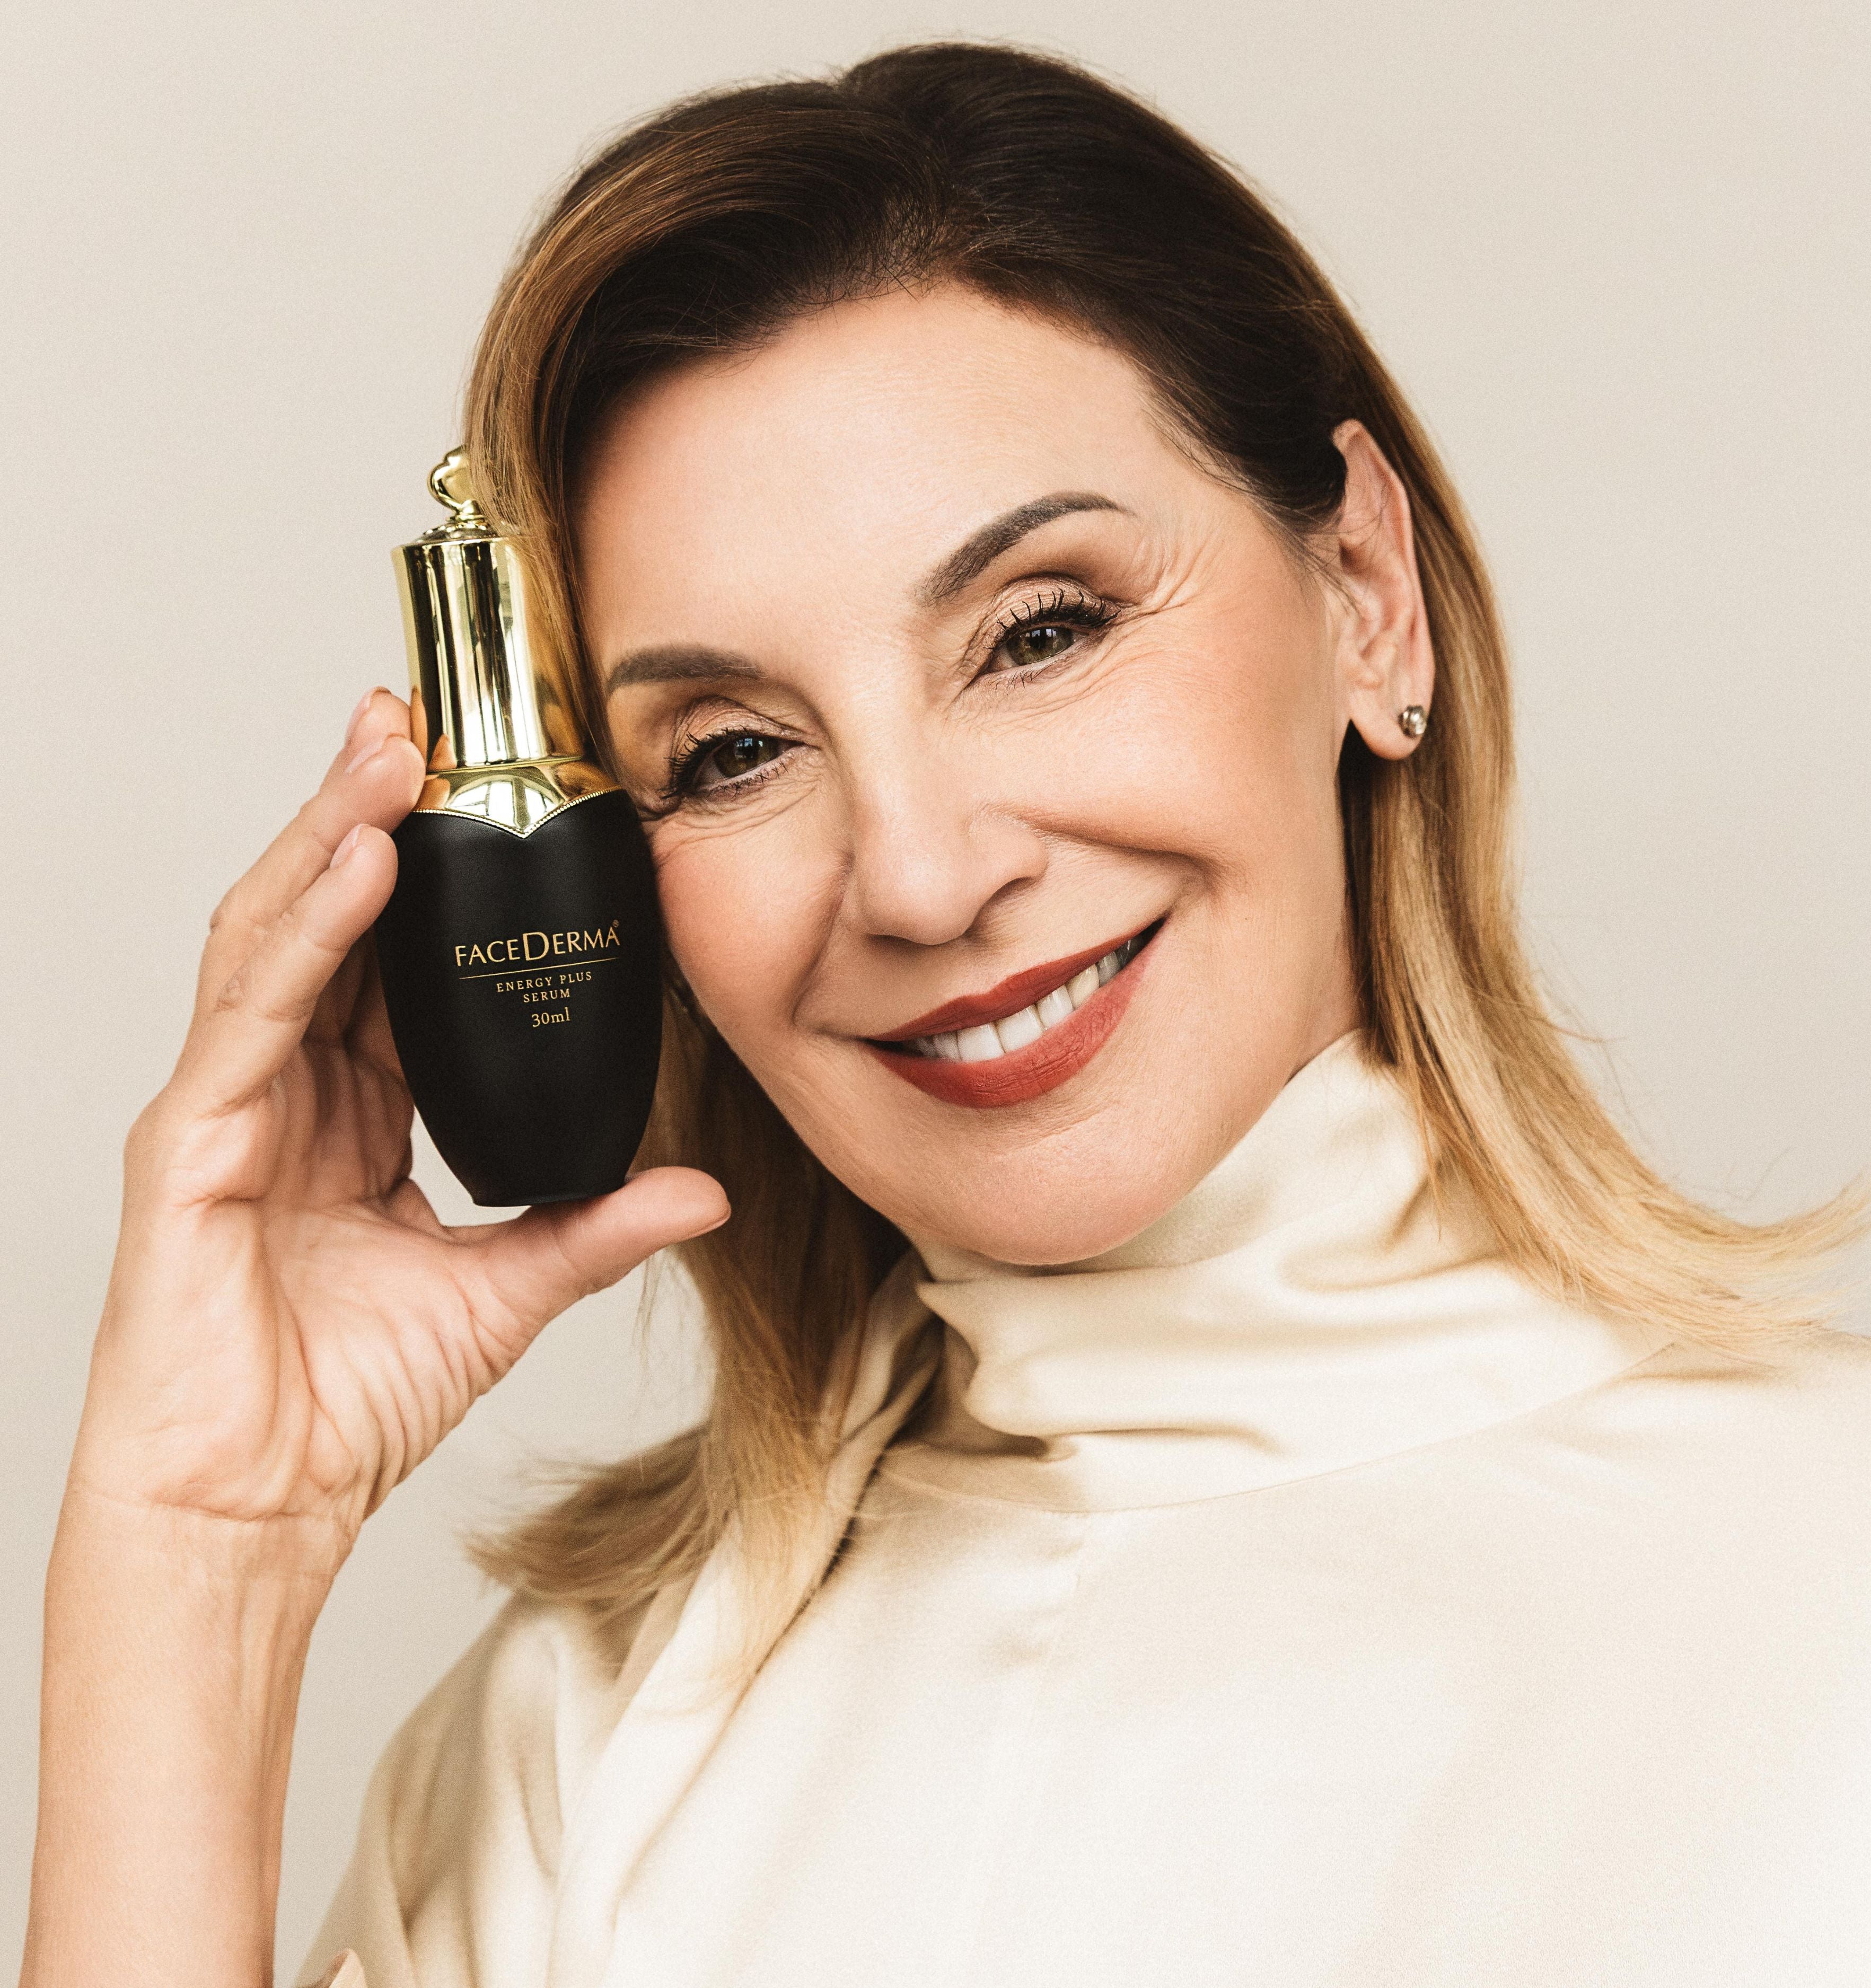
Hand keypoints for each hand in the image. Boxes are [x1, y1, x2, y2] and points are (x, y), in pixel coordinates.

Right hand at [66, 688, 726, 1570]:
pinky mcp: (192, 1141)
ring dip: (334, 831)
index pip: (395, 956)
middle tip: (428, 711)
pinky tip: (353, 862)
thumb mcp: (505, 1289)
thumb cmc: (349, 1399)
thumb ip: (596, 1224)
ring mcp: (230, 1103)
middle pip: (329, 915)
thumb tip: (706, 1186)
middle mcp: (288, 1084)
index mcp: (355, 1104)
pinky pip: (253, 1012)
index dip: (434, 868)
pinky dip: (306, 929)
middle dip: (373, 809)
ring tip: (391, 744)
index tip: (487, 785)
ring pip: (277, 933)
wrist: (261, 1505)